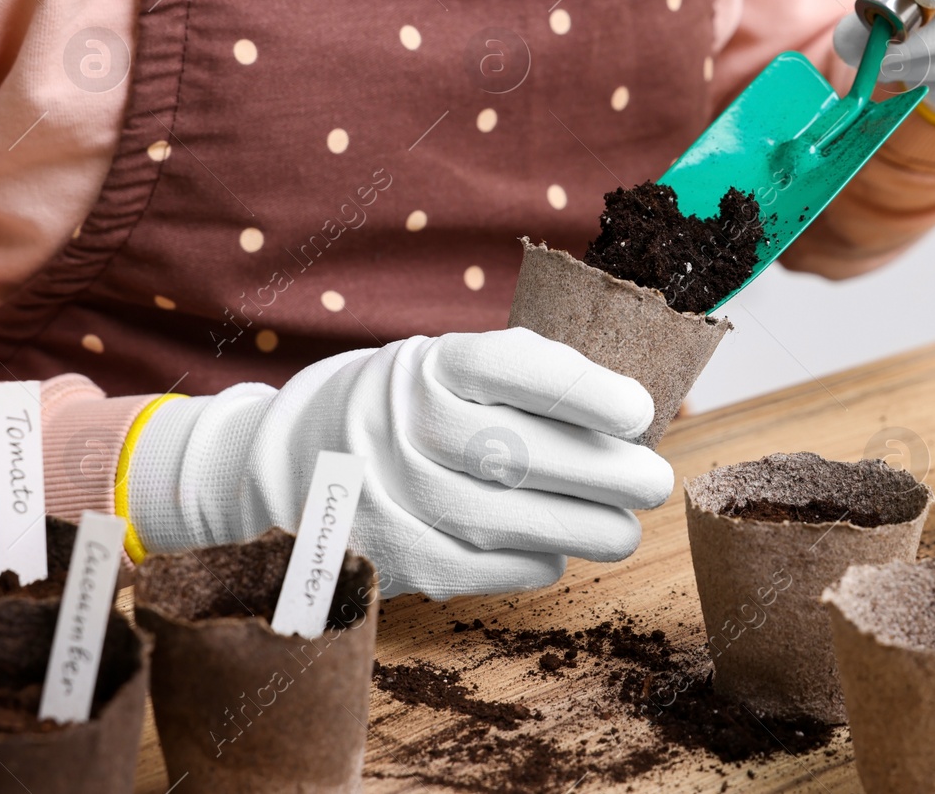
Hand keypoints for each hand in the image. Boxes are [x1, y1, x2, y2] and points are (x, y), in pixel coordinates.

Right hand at [123, 328, 671, 599]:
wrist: (282, 469)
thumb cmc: (398, 412)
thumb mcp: (441, 368)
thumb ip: (521, 380)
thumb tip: (633, 414)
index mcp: (426, 367)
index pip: (513, 369)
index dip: (583, 390)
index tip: (639, 410)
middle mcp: (404, 428)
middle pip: (521, 452)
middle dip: (604, 473)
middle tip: (652, 481)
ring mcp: (394, 497)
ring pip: (510, 520)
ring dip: (585, 529)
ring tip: (625, 527)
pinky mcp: (394, 558)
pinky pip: (484, 568)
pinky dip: (535, 563)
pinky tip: (558, 551)